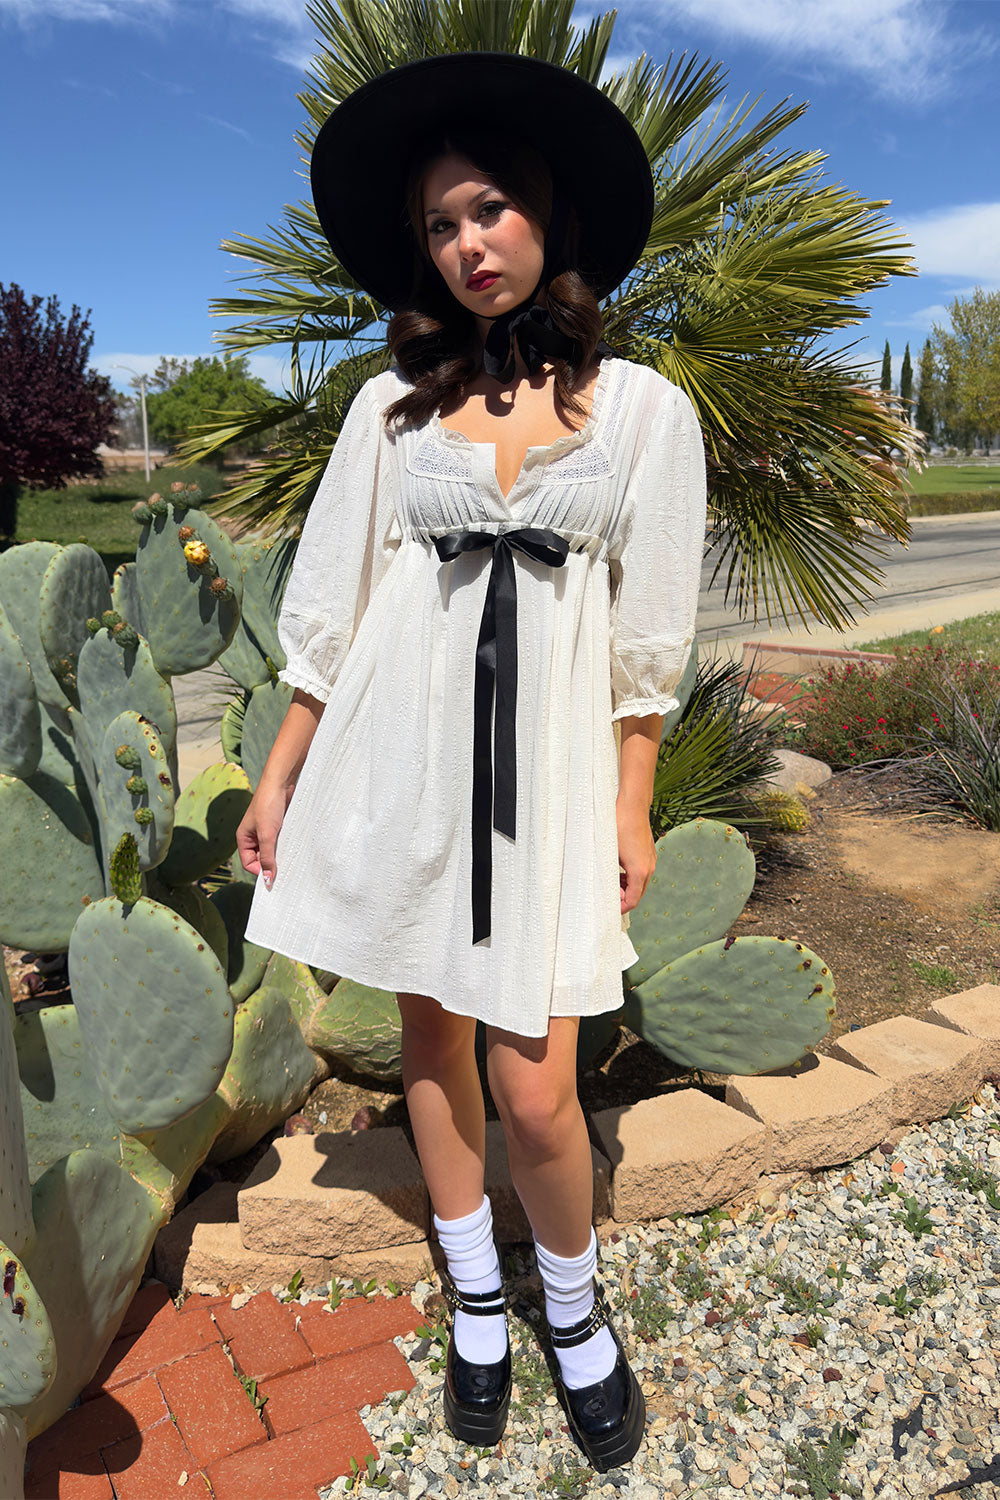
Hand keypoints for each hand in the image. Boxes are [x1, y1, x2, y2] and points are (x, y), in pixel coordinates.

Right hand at [235, 780, 295, 887]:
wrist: (281, 783)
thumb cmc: (268, 805)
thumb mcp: (267, 834)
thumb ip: (267, 857)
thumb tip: (268, 880)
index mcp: (243, 838)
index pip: (249, 863)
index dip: (260, 871)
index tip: (274, 876)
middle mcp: (253, 836)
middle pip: (260, 859)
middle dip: (271, 864)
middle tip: (285, 869)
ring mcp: (266, 832)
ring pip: (272, 851)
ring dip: (280, 855)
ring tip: (290, 858)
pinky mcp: (278, 827)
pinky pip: (280, 842)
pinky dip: (286, 846)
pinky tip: (294, 848)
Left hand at [616, 797, 655, 914]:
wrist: (633, 807)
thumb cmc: (618, 828)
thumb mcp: (609, 854)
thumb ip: (609, 875)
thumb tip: (608, 890)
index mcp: (640, 872)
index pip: (632, 901)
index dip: (620, 908)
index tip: (608, 908)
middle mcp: (649, 868)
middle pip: (638, 894)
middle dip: (623, 899)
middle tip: (607, 897)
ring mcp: (651, 860)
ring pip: (640, 883)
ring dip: (627, 888)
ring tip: (611, 884)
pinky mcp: (649, 853)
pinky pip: (642, 872)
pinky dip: (631, 877)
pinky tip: (618, 871)